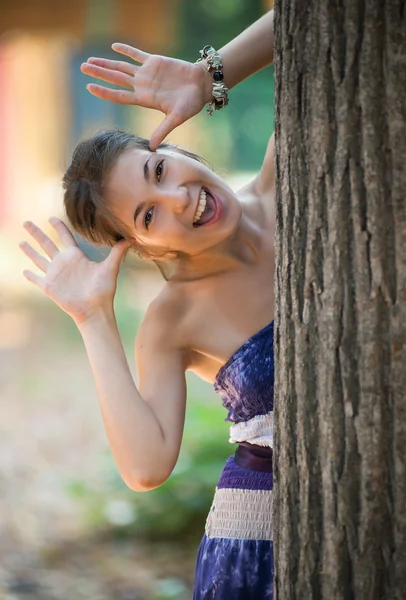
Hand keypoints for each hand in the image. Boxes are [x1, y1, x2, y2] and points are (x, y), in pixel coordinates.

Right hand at [20, 218, 128, 324]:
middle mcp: (63, 263)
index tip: (52, 218)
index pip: (65, 237)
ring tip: (21, 241)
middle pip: (46, 244)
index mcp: (76, 257)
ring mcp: (55, 275)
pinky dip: (30, 275)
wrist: (95, 310)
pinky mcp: (49, 287)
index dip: (59, 227)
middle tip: (26, 222)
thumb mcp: (110, 267)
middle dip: (36, 233)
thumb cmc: (104, 290)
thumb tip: (131, 237)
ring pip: (38, 259)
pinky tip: (23, 270)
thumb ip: (118, 252)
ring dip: (29, 251)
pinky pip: (37, 279)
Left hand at [81, 45, 210, 150]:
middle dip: (99, 73)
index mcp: (145, 99)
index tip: (89, 87)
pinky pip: (137, 55)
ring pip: (122, 67)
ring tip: (90, 60)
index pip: (119, 95)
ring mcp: (148, 74)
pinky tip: (113, 47)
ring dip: (106, 63)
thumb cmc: (191, 103)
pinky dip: (126, 50)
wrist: (202, 85)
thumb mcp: (176, 118)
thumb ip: (163, 130)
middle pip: (115, 79)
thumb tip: (152, 147)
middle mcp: (142, 86)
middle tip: (83, 68)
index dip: (104, 91)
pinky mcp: (155, 62)